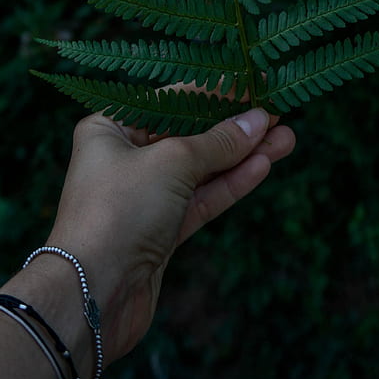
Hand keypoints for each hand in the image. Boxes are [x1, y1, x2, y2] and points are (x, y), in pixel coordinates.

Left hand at [42, 107, 295, 366]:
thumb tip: (258, 119)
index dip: (216, 91)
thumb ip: (218, 141)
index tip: (255, 82)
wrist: (92, 295)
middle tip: (278, 112)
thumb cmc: (119, 212)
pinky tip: (264, 166)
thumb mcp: (172, 162)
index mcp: (110, 128)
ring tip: (286, 138)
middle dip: (234, 126)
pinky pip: (202, 198)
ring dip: (242, 155)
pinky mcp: (161, 231)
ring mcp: (144, 196)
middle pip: (189, 134)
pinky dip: (232, 183)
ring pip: (202, 169)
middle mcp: (124, 158)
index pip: (171, 100)